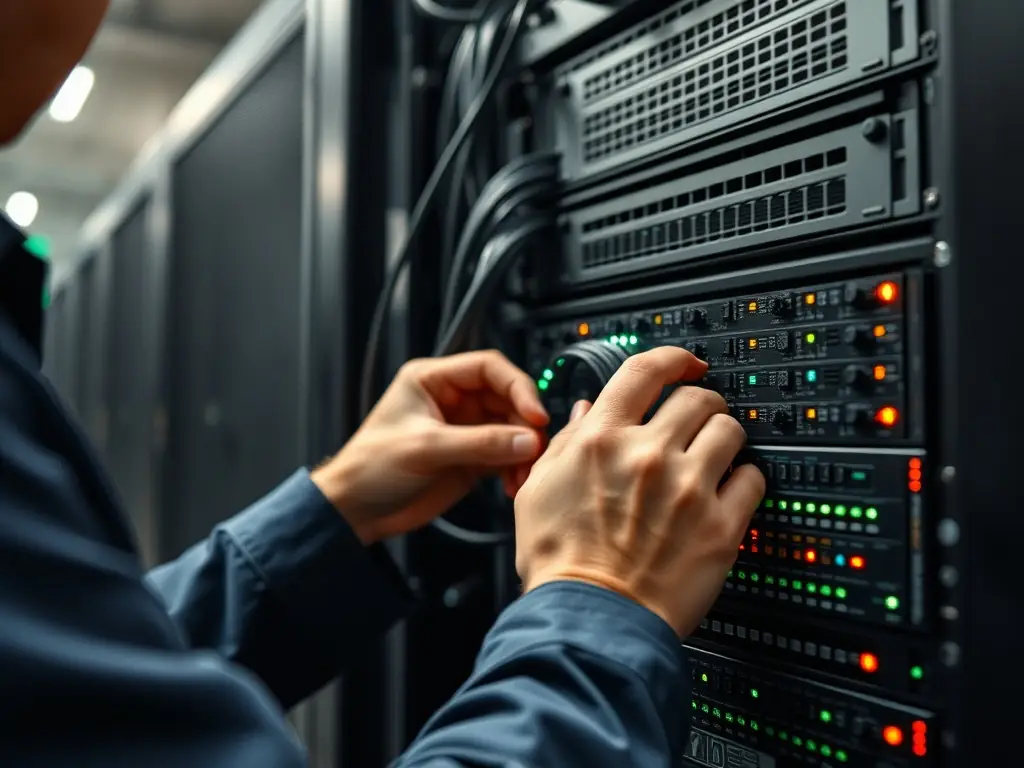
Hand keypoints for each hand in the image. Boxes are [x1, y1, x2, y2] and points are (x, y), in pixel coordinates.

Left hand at [312, 351, 548, 543]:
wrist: (356, 511)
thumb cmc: (370, 467)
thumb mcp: (425, 448)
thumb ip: (479, 443)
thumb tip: (526, 439)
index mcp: (433, 380)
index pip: (488, 368)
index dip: (517, 386)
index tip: (534, 413)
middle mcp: (452, 400)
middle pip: (506, 398)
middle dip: (524, 422)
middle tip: (535, 446)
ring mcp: (463, 429)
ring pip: (511, 428)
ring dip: (524, 449)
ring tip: (525, 471)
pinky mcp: (470, 458)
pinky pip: (505, 456)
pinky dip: (515, 468)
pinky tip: (513, 483)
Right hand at [513, 347, 764, 636]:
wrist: (590, 620)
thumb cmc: (560, 562)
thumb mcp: (538, 489)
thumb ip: (566, 442)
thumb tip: (586, 411)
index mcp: (602, 439)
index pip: (647, 370)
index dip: (674, 358)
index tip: (687, 363)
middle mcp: (649, 455)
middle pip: (698, 398)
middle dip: (701, 404)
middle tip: (699, 421)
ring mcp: (689, 488)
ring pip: (731, 430)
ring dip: (725, 437)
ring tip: (715, 455)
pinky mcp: (721, 525)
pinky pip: (753, 479)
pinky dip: (745, 480)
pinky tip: (728, 491)